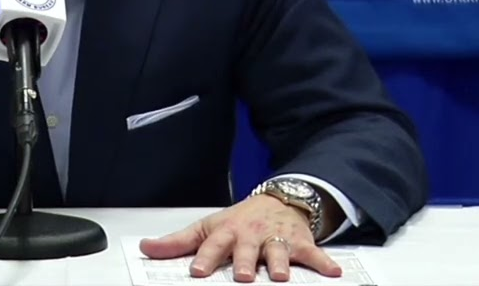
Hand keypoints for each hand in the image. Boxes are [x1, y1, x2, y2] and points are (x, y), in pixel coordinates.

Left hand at [139, 194, 342, 281]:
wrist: (276, 201)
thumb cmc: (238, 221)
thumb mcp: (207, 228)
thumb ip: (177, 243)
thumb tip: (146, 248)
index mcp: (227, 232)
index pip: (212, 245)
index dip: (204, 258)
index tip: (197, 271)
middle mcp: (251, 235)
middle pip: (246, 249)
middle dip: (244, 262)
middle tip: (243, 277)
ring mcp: (276, 237)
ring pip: (278, 250)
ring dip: (279, 262)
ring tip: (279, 276)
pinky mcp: (300, 242)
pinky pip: (313, 253)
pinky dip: (323, 262)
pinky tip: (332, 273)